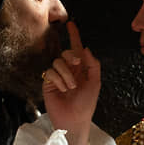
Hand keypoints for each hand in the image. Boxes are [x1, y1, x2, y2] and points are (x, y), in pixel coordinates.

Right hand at [42, 21, 100, 144]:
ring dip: (66, 73)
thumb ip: (93, 64)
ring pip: (58, 61)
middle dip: (71, 56)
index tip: (71, 24)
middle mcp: (69, 70)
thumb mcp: (95, 83)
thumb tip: (85, 48)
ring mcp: (57, 76)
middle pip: (66, 52)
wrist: (74, 120)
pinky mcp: (48, 82)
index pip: (77, 49)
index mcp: (81, 69)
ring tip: (71, 87)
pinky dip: (58, 79)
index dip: (74, 36)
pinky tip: (62, 89)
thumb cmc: (86, 104)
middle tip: (77, 65)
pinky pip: (50, 72)